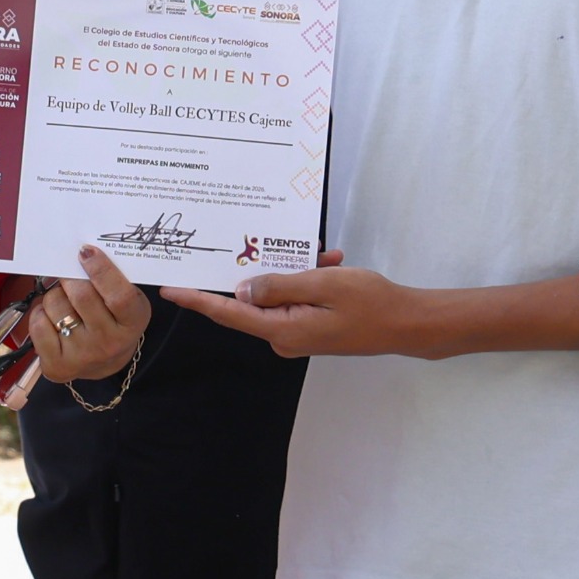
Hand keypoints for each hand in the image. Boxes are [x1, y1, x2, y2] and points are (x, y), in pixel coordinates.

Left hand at [10, 247, 152, 404]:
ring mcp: (82, 356)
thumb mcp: (127, 301)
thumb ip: (112, 279)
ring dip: (56, 295)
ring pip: (55, 304)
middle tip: (70, 275)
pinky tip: (53, 318)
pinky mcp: (56, 366)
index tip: (86, 251)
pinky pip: (37, 323)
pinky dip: (41, 312)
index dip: (101, 270)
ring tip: (65, 303)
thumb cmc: (115, 321)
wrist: (105, 363)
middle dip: (71, 278)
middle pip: (81, 295)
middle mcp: (109, 343)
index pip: (119, 295)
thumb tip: (83, 253)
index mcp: (133, 323)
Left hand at [162, 252, 443, 359]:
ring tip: (322, 256)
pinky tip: (329, 264)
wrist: (408, 323)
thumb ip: (279, 286)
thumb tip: (243, 289)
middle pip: (253, 301)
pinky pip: (298, 299)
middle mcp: (285, 336)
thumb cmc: (370, 302)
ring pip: (279, 295)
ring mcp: (299, 334)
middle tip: (257, 242)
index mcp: (283, 330)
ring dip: (294, 272)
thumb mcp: (322, 284)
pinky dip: (309, 281)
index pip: (229, 313)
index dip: (198, 300)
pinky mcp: (312, 328)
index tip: (170, 290)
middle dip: (259, 269)